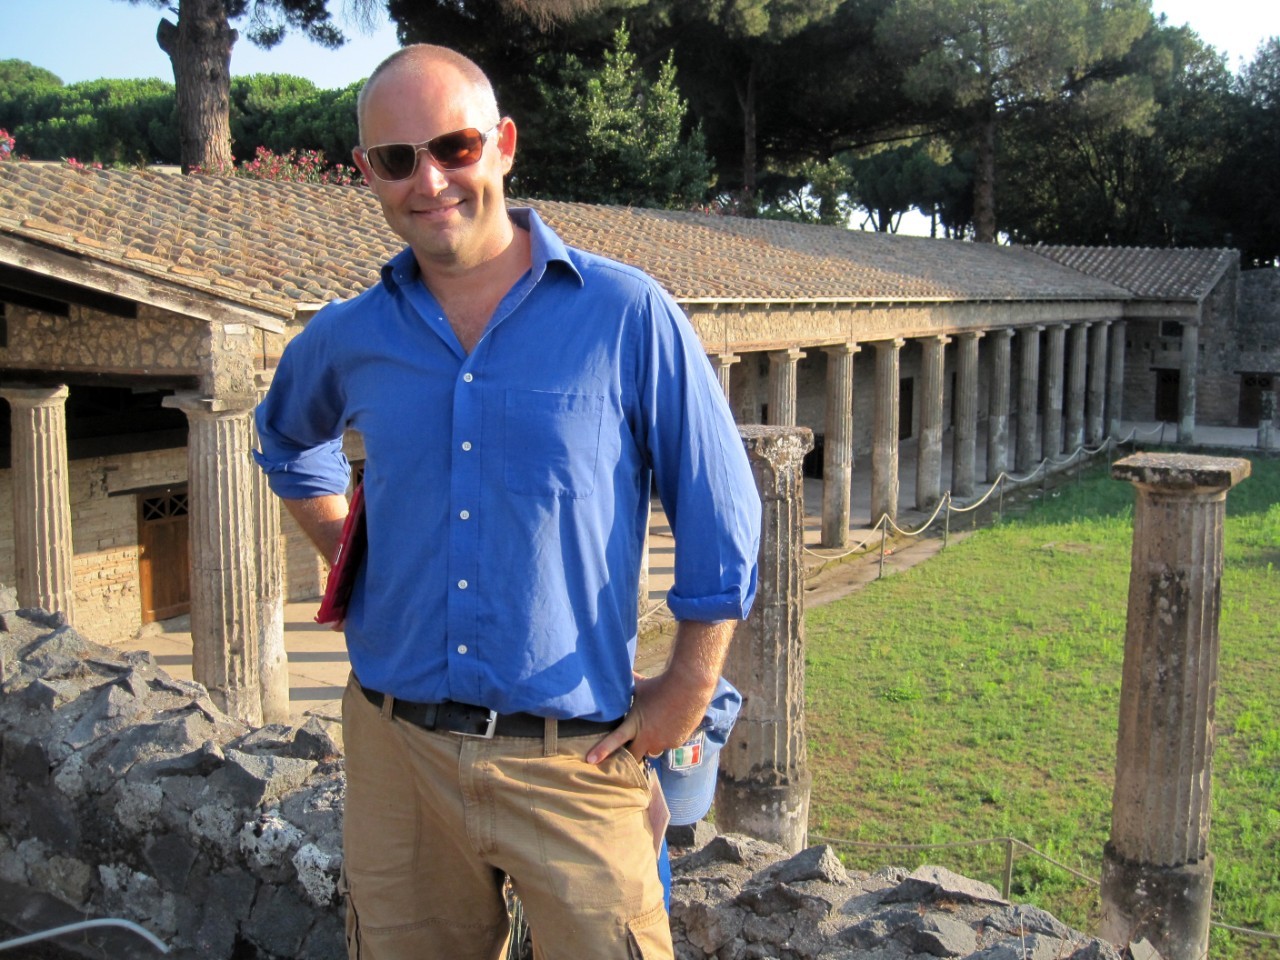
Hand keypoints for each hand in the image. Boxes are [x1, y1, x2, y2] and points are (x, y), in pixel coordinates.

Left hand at [586, 669, 715, 764]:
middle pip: (633, 756)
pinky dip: (666, 737)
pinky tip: (670, 724)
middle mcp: (648, 738)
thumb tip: (615, 675)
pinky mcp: (677, 742)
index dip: (601, 751)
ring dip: (650, 744)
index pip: (614, 741)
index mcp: (635, 724)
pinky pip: (667, 744)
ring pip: (653, 750)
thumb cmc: (661, 684)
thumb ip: (626, 686)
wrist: (689, 687)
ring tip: (654, 730)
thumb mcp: (640, 685)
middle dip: (629, 755)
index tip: (590, 760)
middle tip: (627, 750)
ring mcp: (663, 742)